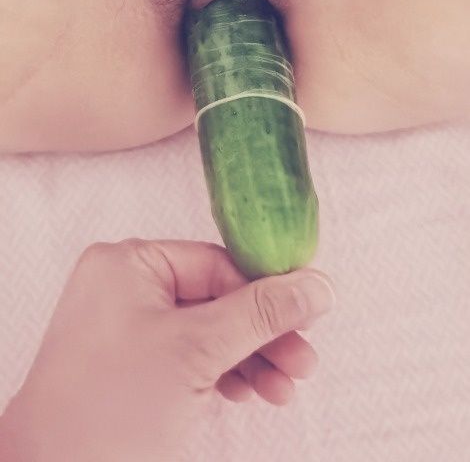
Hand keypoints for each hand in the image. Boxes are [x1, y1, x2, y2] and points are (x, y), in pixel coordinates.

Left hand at [0, 239, 334, 460]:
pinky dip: (223, 375)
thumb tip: (316, 285)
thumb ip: (260, 315)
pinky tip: (252, 393)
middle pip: (216, 300)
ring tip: (283, 389)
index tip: (308, 314)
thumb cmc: (109, 410)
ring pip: (207, 333)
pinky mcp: (132, 368)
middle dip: (262, 335)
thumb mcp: (197, 351)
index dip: (265, 291)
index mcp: (128, 264)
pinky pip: (189, 359)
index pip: (217, 264)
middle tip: (303, 362)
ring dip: (250, 360)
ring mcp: (126, 330)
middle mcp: (124, 289)